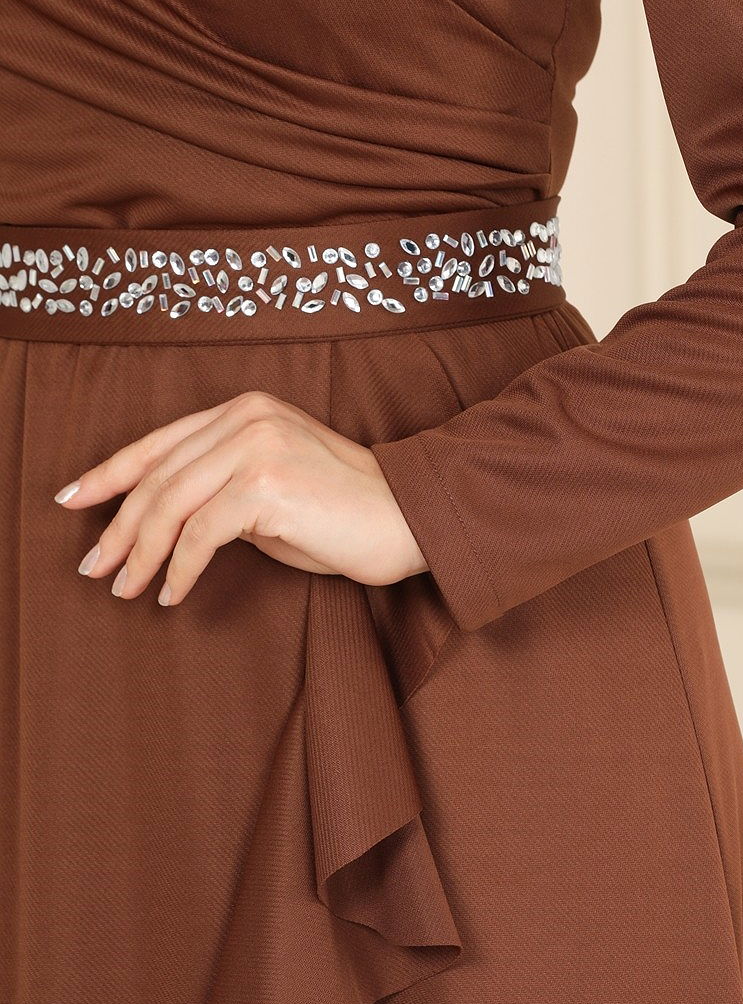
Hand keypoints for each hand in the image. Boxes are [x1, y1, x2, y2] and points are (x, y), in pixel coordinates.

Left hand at [53, 390, 428, 605]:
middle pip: (156, 477)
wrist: (410, 518)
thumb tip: (169, 526)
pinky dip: (181, 570)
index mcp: (244, 409)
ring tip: (125, 589)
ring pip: (170, 505)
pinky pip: (201, 535)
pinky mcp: (266, 485)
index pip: (159, 443)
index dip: (108, 472)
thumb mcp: (271, 492)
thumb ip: (221, 492)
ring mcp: (256, 446)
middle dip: (118, 528)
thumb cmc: (344, 513)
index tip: (71, 500)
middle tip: (94, 567)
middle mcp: (246, 418)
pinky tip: (172, 594)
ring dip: (141, 554)